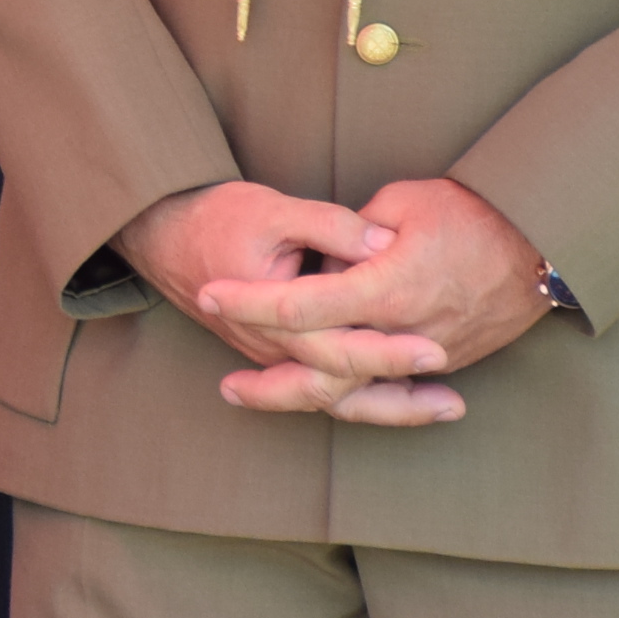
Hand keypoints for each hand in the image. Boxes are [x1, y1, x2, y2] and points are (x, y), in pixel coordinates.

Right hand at [110, 180, 455, 427]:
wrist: (164, 236)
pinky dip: (371, 398)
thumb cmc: (216, 219)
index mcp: (272, 315)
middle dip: (400, 395)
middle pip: (343, 385)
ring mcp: (276, 356)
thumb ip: (330, 225)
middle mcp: (274, 348)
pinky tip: (414, 394)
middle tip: (454, 398)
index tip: (434, 349)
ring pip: (337, 399)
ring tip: (449, 407)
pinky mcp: (282, 354)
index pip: (338, 345)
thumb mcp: (271, 209)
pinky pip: (329, 390)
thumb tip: (384, 240)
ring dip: (392, 408)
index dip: (388, 350)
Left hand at [191, 177, 552, 426]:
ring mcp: (427, 354)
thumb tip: (319, 256)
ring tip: (256, 400)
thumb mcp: (402, 202)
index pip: (302, 303)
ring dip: (303, 399)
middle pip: (321, 370)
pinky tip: (320, 402)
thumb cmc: (472, 212)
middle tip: (225, 387)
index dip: (251, 301)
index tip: (211, 296)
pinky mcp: (445, 362)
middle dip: (268, 383)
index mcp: (386, 286)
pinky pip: (390, 393)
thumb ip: (350, 231)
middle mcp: (403, 331)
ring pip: (355, 394)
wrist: (544, 242)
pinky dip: (353, 402)